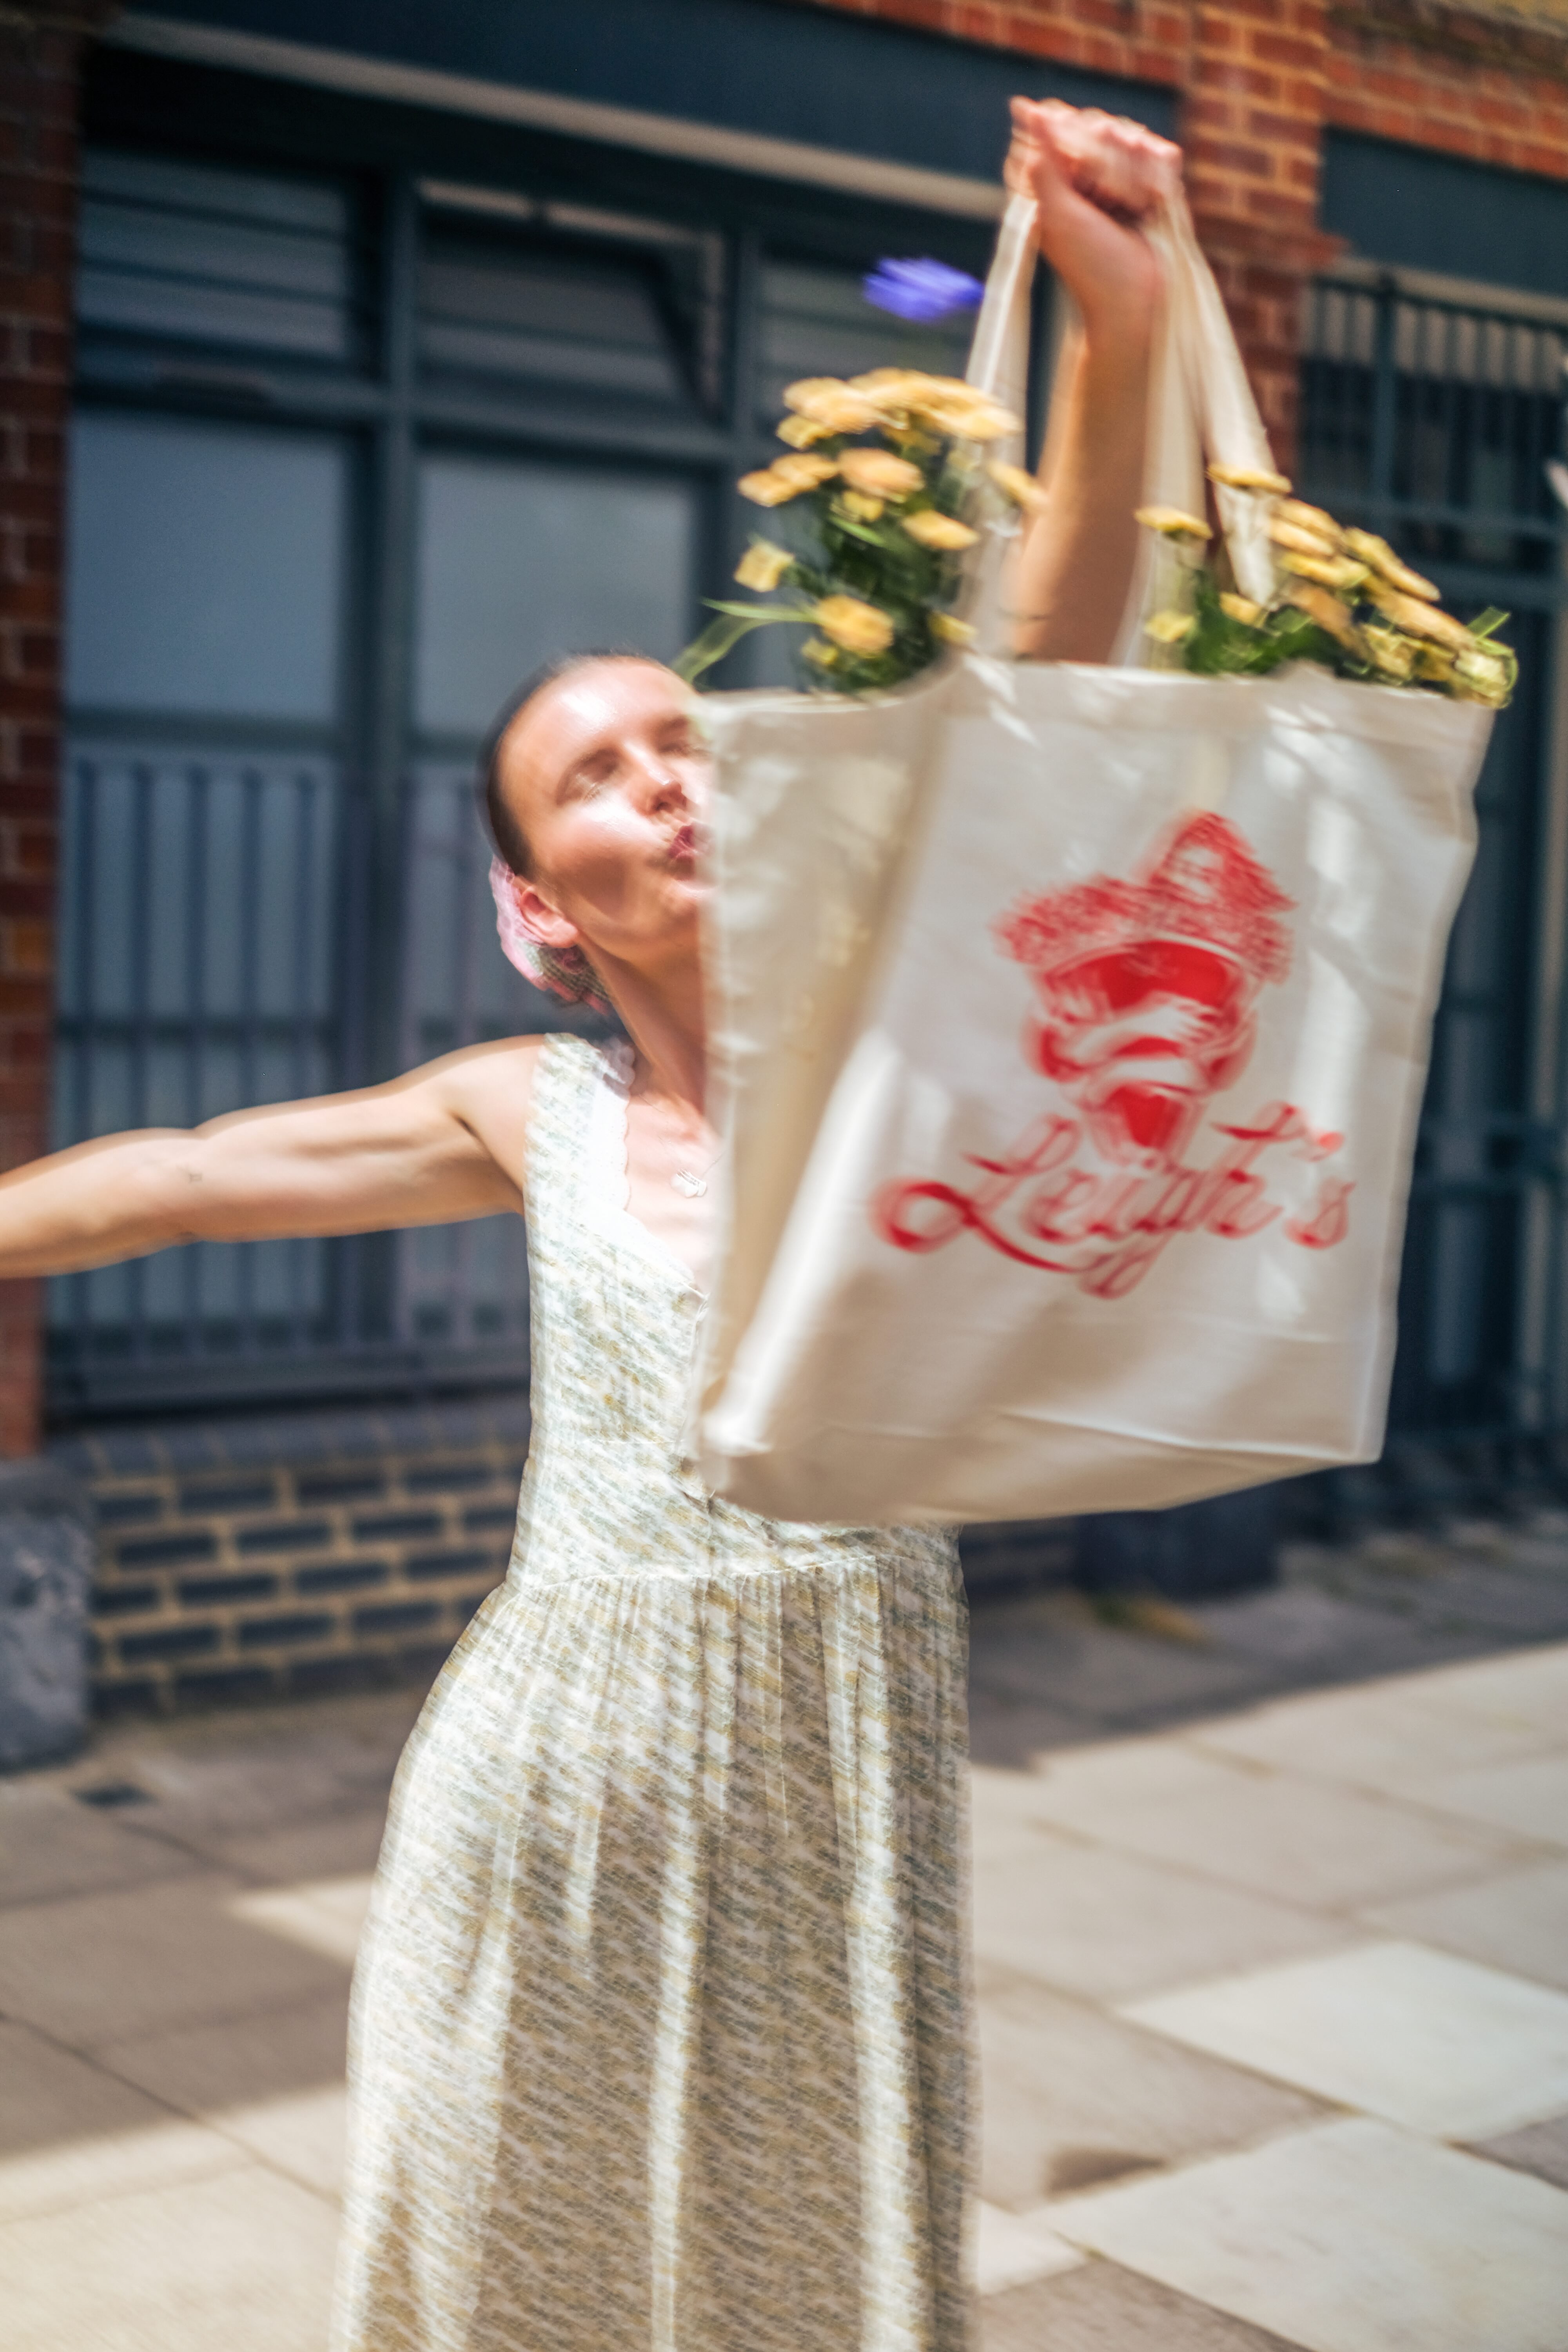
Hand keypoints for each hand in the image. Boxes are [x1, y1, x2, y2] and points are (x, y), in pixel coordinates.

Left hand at [1004, 98, 1178, 348]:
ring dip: (1132, 180)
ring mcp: (1124, 174)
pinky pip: (1162, 152)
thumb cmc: (1090, 265)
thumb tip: (1022, 105)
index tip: (1078, 175)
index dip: (1072, 140)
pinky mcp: (1156, 181)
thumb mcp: (1057, 213)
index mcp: (1055, 177)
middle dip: (1105, 167)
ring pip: (1131, 135)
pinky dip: (1158, 182)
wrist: (1137, 300)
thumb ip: (1041, 159)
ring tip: (1129, 213)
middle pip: (1097, 124)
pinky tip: (1149, 208)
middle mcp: (1087, 171)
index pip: (1059, 121)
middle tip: (1105, 206)